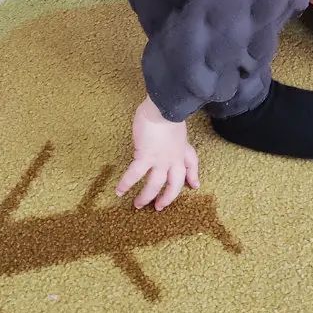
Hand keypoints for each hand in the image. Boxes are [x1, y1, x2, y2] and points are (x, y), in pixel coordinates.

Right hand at [116, 96, 199, 211]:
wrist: (164, 106)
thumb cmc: (167, 110)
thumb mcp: (176, 123)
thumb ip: (175, 135)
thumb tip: (171, 139)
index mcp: (182, 148)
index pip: (191, 164)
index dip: (193, 176)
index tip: (194, 185)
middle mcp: (173, 158)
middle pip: (175, 184)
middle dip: (168, 197)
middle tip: (160, 206)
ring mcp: (160, 159)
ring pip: (155, 185)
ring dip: (146, 196)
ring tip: (138, 205)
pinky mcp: (145, 156)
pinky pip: (135, 174)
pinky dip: (126, 183)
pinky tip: (118, 191)